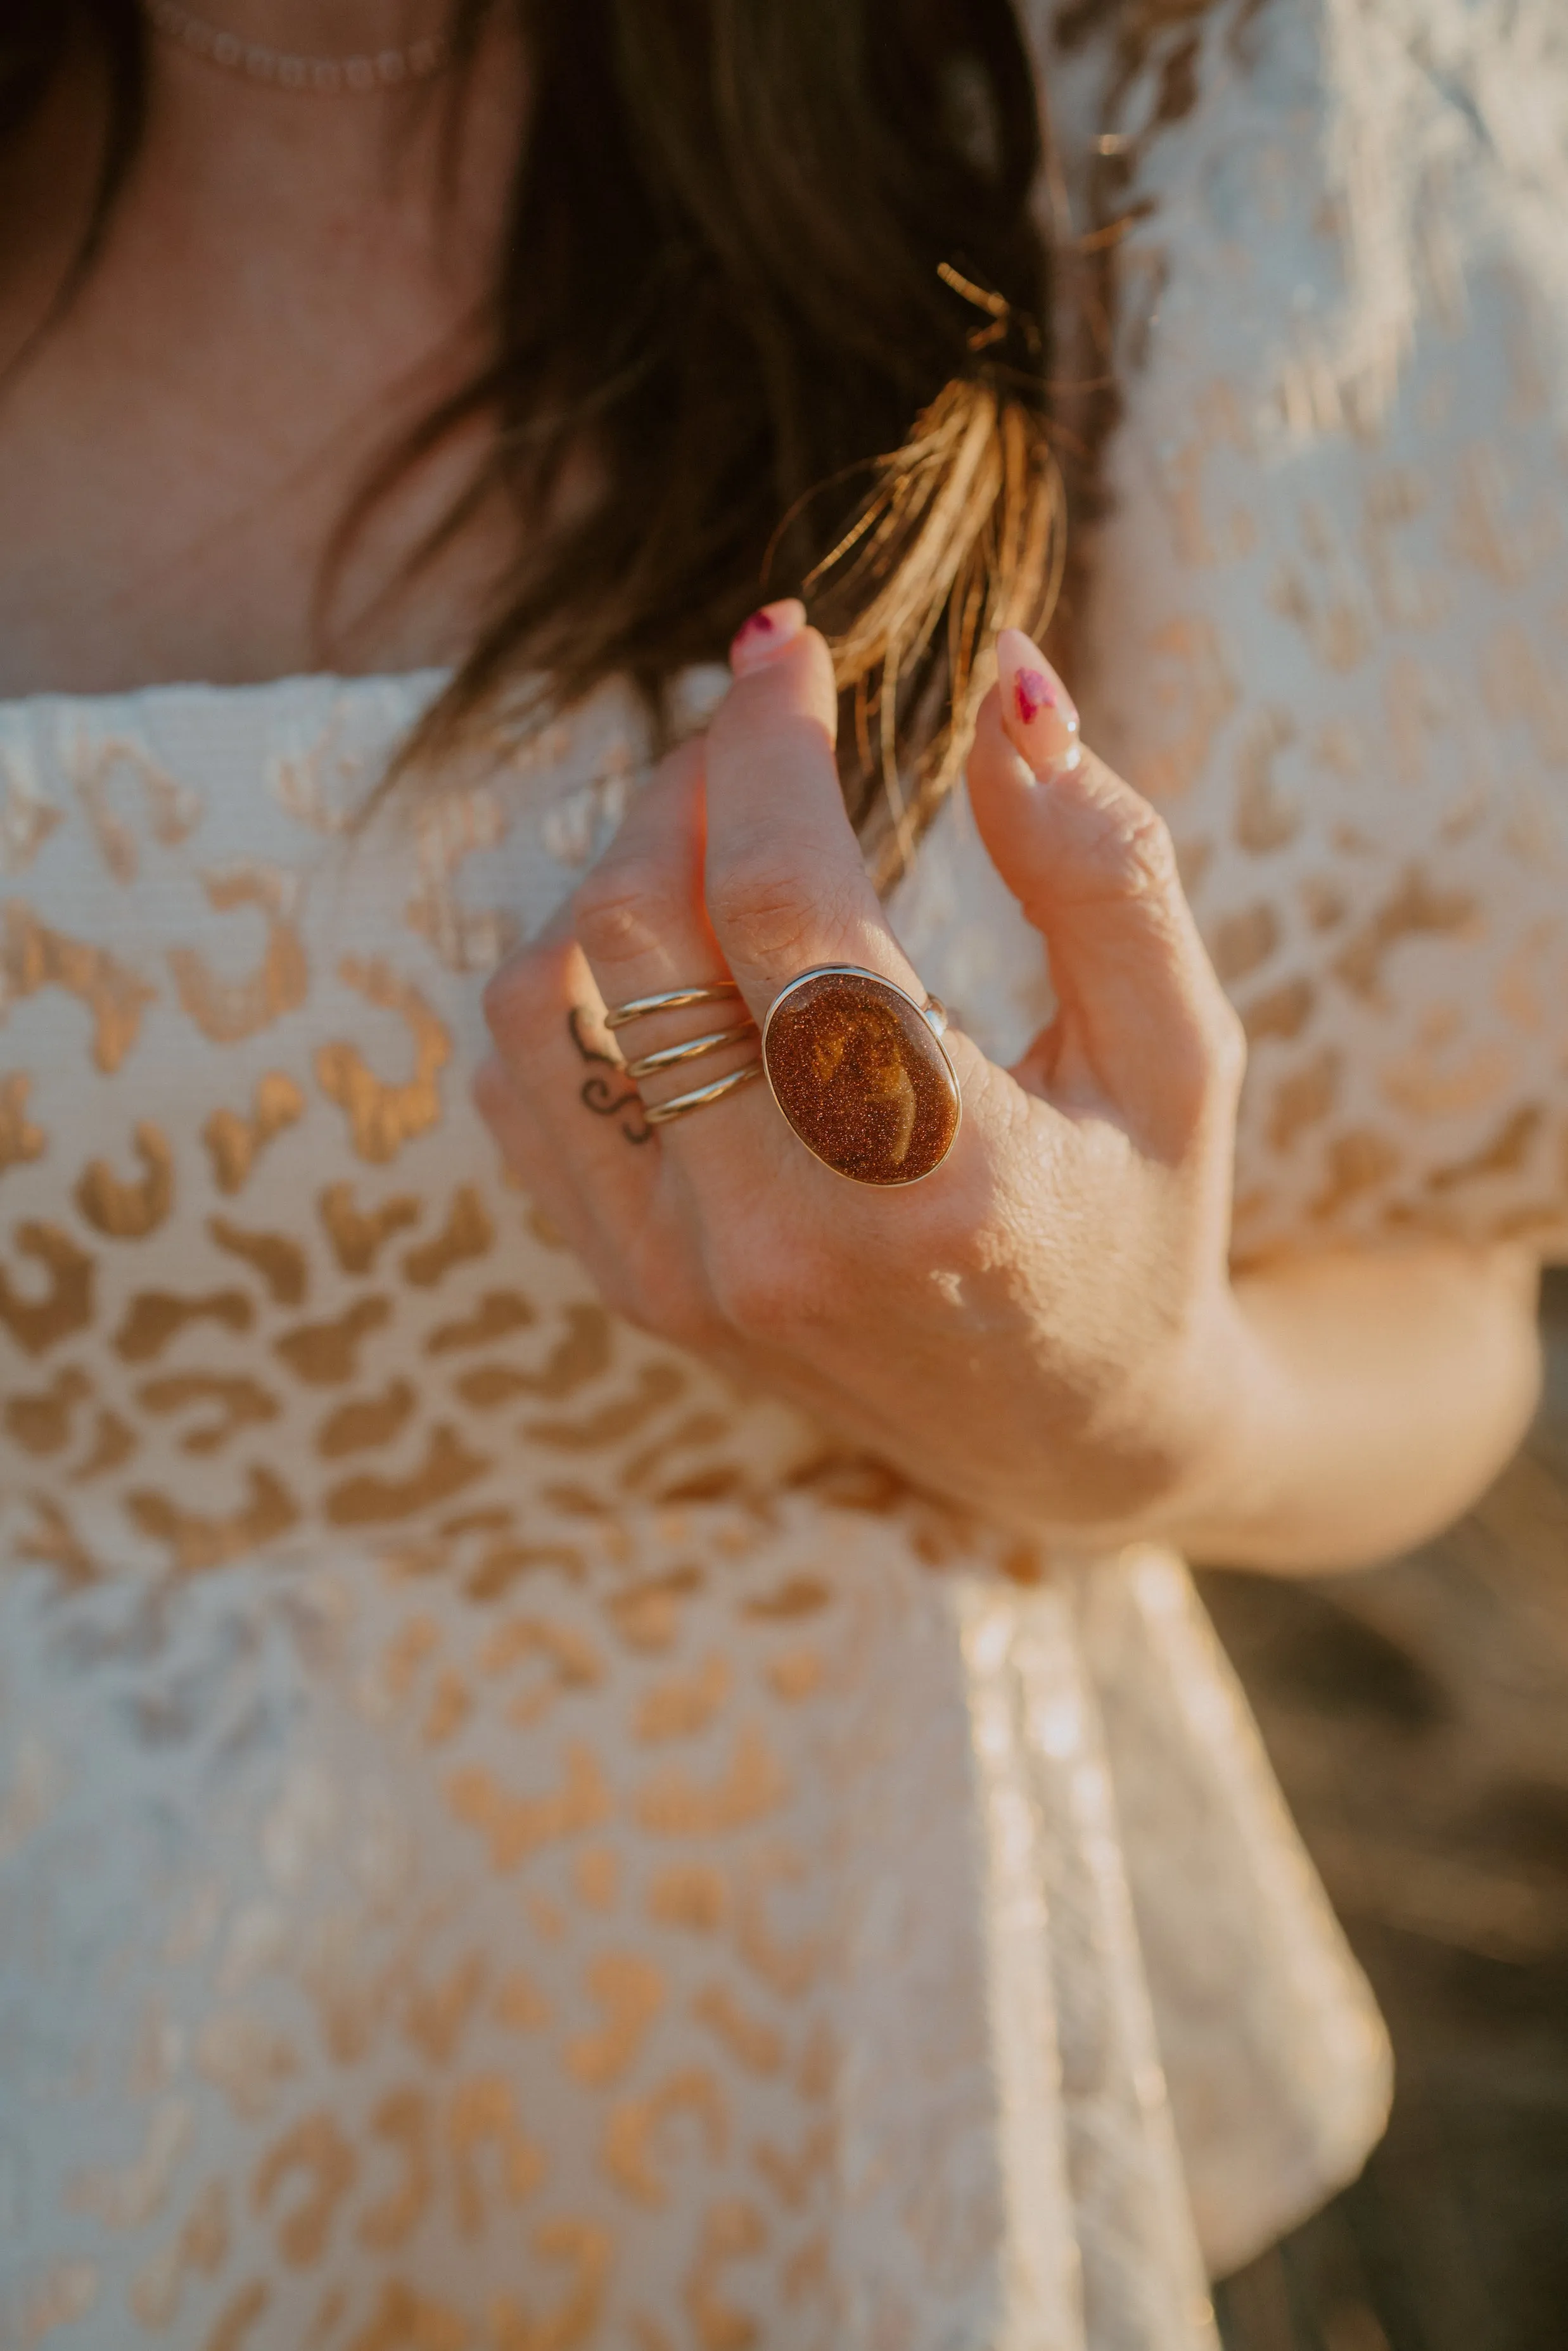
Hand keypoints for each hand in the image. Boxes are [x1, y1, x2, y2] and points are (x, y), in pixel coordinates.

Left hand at [476, 606, 1251, 1539]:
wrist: (1069, 1441)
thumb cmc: (1146, 1225)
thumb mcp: (1183, 1052)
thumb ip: (1104, 866)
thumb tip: (1006, 679)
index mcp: (937, 1176)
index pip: (783, 901)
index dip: (767, 743)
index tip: (789, 646)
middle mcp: (784, 1239)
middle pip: (635, 932)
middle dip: (684, 786)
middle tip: (758, 731)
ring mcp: (686, 1278)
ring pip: (540, 1002)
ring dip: (611, 875)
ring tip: (714, 838)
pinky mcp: (635, 1291)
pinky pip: (522, 1088)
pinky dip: (567, 983)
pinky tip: (668, 953)